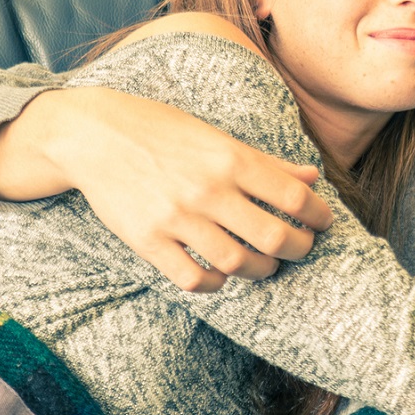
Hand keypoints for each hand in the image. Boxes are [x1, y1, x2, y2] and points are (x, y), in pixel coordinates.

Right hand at [0, 87, 335, 291]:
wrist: (92, 134)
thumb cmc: (160, 130)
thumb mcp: (216, 136)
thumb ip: (265, 162)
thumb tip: (311, 178)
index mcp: (229, 157)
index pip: (293, 197)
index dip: (317, 216)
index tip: (322, 223)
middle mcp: (207, 189)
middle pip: (274, 237)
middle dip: (298, 249)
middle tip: (300, 248)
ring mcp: (176, 218)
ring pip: (238, 264)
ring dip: (262, 270)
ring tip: (266, 264)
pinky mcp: (148, 242)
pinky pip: (194, 280)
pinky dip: (217, 284)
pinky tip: (221, 274)